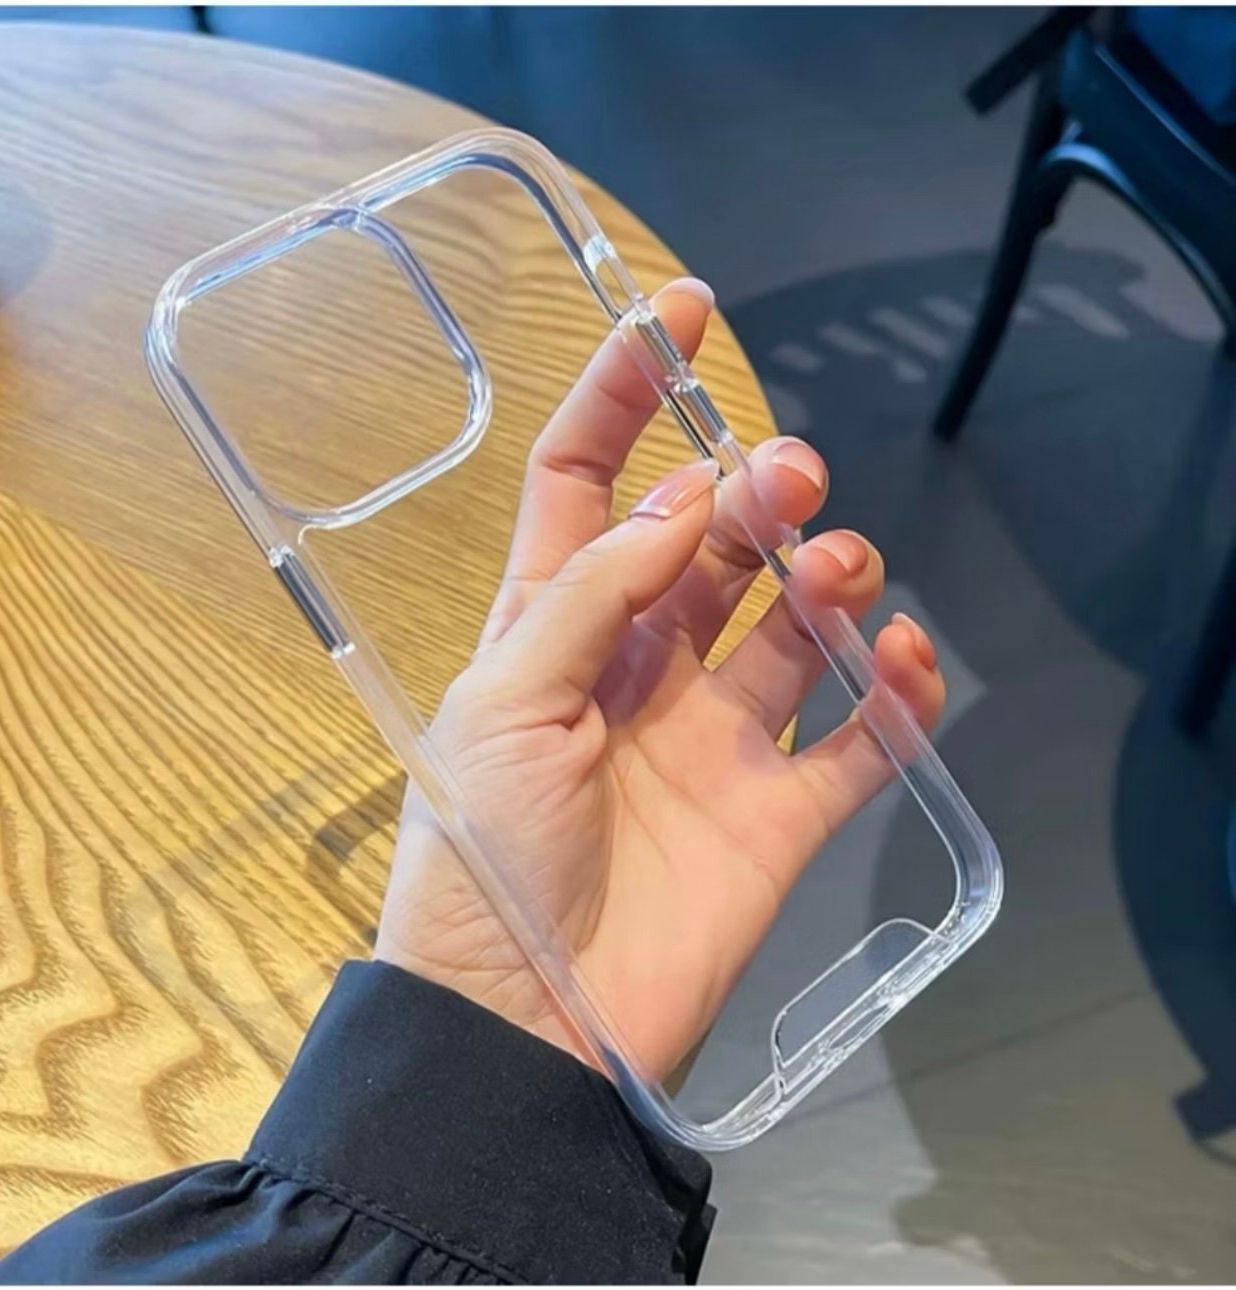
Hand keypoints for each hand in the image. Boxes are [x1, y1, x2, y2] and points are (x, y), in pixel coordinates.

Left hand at [374, 278, 944, 1079]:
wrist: (527, 1022)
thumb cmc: (485, 856)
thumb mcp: (503, 704)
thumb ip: (590, 597)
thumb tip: (675, 504)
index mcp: (551, 626)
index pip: (588, 482)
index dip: (625, 393)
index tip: (681, 311)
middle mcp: (639, 668)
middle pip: (709, 543)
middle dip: (750, 490)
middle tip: (784, 479)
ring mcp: (715, 739)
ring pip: (792, 623)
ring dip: (828, 573)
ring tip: (838, 566)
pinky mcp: (779, 813)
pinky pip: (857, 736)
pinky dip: (896, 691)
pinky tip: (907, 654)